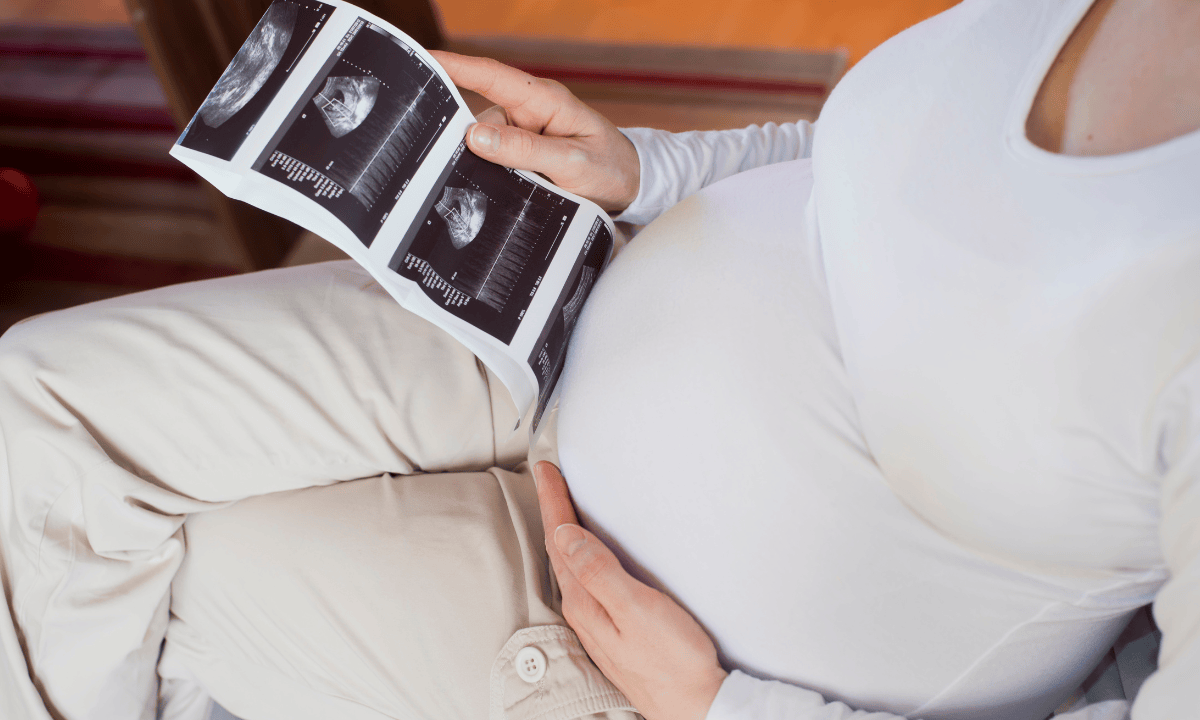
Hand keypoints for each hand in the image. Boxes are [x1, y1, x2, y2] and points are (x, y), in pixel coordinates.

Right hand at [430, 51, 640, 212]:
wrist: (630, 187)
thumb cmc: (610, 169)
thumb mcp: (573, 162)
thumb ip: (527, 149)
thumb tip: (476, 135)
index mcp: (544, 100)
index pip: (492, 76)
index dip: (455, 66)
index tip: (423, 59)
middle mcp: (529, 112)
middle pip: (478, 116)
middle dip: (462, 137)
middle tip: (450, 163)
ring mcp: (523, 134)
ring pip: (482, 145)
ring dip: (481, 165)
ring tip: (503, 186)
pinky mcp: (521, 154)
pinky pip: (493, 160)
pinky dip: (489, 174)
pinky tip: (496, 190)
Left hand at [534, 461, 727, 719]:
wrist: (695, 706)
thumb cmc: (674, 661)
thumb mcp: (637, 609)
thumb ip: (599, 570)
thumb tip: (566, 535)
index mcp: (585, 602)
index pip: (561, 540)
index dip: (553, 501)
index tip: (544, 469)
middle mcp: (584, 613)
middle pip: (560, 550)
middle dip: (553, 510)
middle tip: (547, 477)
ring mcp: (597, 624)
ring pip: (570, 566)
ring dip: (564, 533)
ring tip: (560, 507)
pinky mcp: (614, 631)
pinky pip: (586, 581)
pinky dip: (581, 556)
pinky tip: (587, 555)